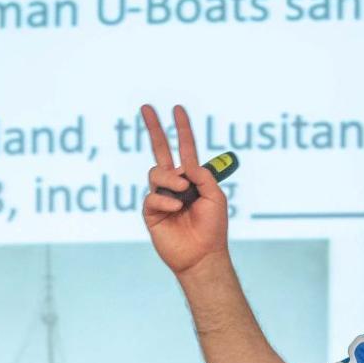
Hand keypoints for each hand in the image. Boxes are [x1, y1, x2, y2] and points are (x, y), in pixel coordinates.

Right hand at [140, 103, 229, 278]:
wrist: (202, 255)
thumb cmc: (213, 228)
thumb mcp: (216, 197)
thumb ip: (203, 176)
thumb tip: (184, 165)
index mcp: (192, 178)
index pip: (185, 149)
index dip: (183, 129)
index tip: (178, 109)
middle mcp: (174, 184)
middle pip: (160, 151)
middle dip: (154, 128)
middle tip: (147, 107)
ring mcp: (161, 196)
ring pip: (156, 173)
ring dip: (170, 179)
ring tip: (183, 191)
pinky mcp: (151, 212)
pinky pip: (153, 196)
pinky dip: (166, 199)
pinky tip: (176, 208)